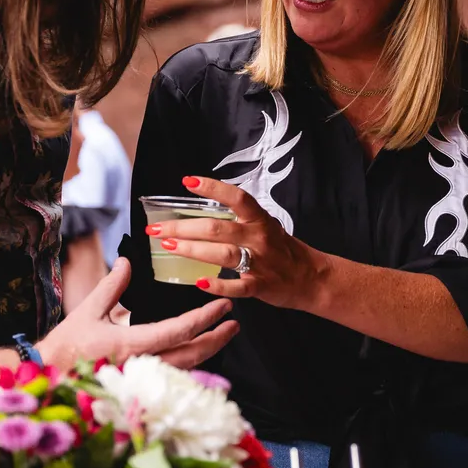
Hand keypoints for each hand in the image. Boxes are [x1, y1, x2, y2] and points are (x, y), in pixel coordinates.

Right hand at [39, 257, 238, 371]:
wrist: (48, 378)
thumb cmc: (66, 346)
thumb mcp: (88, 310)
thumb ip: (112, 286)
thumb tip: (127, 261)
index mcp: (132, 344)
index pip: (180, 331)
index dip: (206, 318)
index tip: (223, 307)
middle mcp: (142, 366)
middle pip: (193, 354)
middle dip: (217, 338)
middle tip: (233, 322)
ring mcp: (143, 381)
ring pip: (187, 369)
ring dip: (208, 352)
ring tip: (221, 336)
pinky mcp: (140, 389)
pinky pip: (174, 378)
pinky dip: (191, 365)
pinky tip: (198, 354)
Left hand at [149, 176, 322, 311]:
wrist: (312, 277)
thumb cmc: (283, 250)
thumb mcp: (266, 226)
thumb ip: (239, 220)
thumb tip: (202, 212)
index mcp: (260, 219)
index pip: (236, 197)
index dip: (212, 187)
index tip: (187, 181)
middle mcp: (259, 238)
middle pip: (217, 228)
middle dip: (182, 227)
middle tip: (155, 228)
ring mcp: (260, 262)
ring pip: (222, 254)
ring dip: (191, 250)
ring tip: (167, 246)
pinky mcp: (260, 286)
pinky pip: (236, 286)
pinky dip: (217, 285)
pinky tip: (198, 282)